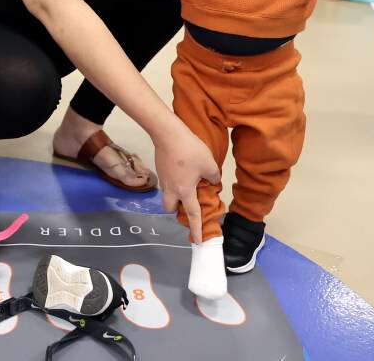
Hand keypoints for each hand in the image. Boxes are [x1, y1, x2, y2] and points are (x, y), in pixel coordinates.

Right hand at [154, 123, 220, 244]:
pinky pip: (166, 182)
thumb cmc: (190, 150)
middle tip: (188, 202)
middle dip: (177, 209)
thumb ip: (213, 177)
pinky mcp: (160, 169)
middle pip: (170, 208)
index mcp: (185, 191)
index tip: (198, 241)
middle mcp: (171, 188)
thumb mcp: (209, 164)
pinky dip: (173, 182)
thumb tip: (213, 181)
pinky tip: (181, 171)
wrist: (168, 134)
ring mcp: (163, 179)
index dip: (196, 228)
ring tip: (185, 185)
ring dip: (174, 196)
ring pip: (167, 195)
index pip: (193, 214)